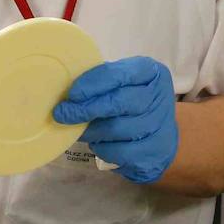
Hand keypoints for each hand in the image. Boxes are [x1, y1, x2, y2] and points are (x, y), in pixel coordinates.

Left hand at [53, 56, 178, 183]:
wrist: (160, 132)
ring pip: (117, 129)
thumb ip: (100, 81)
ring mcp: (161, 125)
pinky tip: (98, 143)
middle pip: (119, 103)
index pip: (118, 74)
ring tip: (81, 130)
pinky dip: (102, 148)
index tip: (72, 95)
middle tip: (62, 114)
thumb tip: (65, 90)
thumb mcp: (121, 82)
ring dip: (92, 131)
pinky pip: (120, 151)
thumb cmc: (132, 100)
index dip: (92, 84)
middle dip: (86, 109)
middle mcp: (159, 96)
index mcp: (150, 72)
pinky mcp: (157, 151)